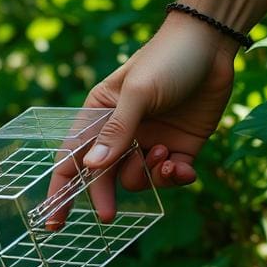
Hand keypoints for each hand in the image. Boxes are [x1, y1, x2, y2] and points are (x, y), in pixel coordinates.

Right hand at [46, 14, 237, 225]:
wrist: (213, 45)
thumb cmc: (167, 59)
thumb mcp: (138, 94)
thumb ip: (116, 132)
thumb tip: (91, 167)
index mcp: (100, 114)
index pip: (72, 157)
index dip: (61, 190)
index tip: (53, 221)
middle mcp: (122, 132)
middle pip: (103, 176)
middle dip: (105, 196)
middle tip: (109, 215)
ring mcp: (151, 141)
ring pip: (138, 178)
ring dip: (150, 174)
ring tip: (164, 153)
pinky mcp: (180, 147)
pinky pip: (171, 177)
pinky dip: (176, 178)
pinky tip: (183, 167)